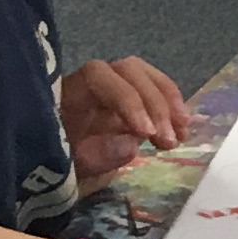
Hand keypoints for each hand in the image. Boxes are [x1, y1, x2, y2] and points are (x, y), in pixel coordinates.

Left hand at [60, 56, 190, 187]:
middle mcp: (95, 81)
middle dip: (154, 103)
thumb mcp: (70, 168)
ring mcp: (117, 86)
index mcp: (71, 92)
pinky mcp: (134, 99)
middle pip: (130, 70)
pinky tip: (182, 130)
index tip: (146, 134)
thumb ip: (96, 155)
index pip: (99, 77)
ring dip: (169, 102)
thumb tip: (131, 144)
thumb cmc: (61, 165)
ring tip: (182, 134)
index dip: (127, 99)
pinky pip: (156, 91)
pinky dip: (172, 108)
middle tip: (169, 141)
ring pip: (146, 76)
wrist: (54, 168)